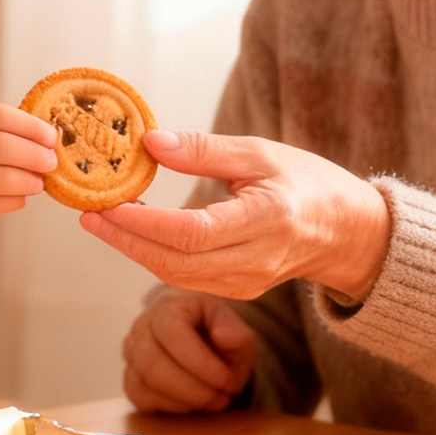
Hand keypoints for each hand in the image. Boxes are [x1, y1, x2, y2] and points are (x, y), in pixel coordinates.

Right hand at [0, 103, 57, 253]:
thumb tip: (41, 137)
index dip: (30, 126)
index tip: (51, 135)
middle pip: (3, 148)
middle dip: (36, 155)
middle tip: (51, 161)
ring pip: (3, 180)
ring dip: (30, 181)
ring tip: (40, 182)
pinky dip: (16, 200)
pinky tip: (20, 196)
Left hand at [81, 129, 389, 301]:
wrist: (346, 231)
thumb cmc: (306, 182)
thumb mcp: (260, 152)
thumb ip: (205, 150)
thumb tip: (151, 143)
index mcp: (267, 221)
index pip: (193, 233)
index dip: (145, 223)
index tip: (109, 203)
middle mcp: (256, 261)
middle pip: (176, 263)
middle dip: (126, 240)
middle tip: (89, 213)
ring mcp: (247, 283)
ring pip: (176, 276)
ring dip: (135, 250)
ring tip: (103, 218)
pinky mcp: (238, 291)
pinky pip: (186, 278)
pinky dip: (155, 256)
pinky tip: (135, 232)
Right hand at [122, 289, 255, 412]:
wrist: (202, 339)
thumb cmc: (218, 335)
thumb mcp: (237, 331)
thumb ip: (237, 334)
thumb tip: (224, 337)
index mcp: (169, 306)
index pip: (172, 331)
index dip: (199, 361)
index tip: (226, 380)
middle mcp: (142, 326)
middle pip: (152, 362)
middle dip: (192, 388)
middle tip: (222, 398)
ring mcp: (131, 353)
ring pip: (144, 383)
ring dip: (184, 400)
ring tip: (214, 401)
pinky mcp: (130, 378)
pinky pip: (140, 397)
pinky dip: (170, 407)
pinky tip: (193, 404)